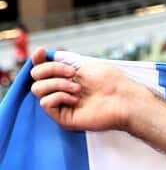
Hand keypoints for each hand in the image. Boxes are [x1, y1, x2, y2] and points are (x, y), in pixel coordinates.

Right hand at [29, 48, 145, 132]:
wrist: (124, 99)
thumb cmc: (112, 82)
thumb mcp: (87, 65)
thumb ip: (66, 61)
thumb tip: (49, 56)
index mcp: (66, 79)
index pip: (41, 69)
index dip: (38, 59)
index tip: (43, 51)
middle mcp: (61, 91)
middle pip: (36, 77)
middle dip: (51, 70)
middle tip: (73, 74)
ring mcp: (62, 105)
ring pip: (38, 89)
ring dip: (57, 84)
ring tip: (78, 89)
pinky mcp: (63, 118)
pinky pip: (45, 103)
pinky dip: (58, 97)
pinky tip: (75, 100)